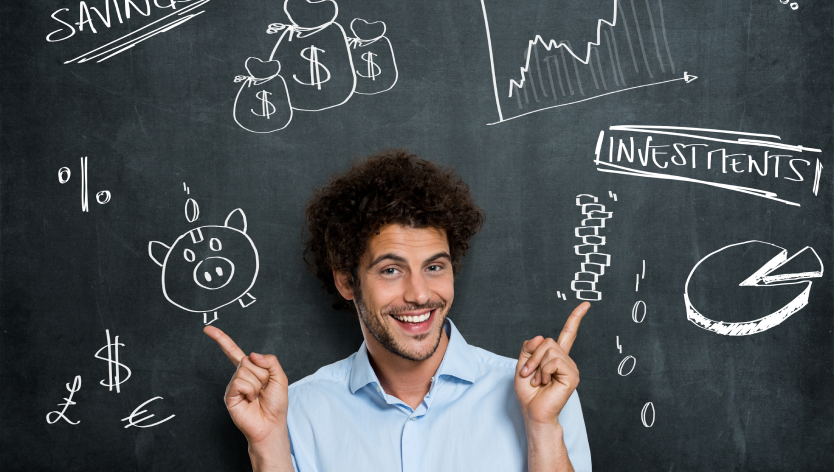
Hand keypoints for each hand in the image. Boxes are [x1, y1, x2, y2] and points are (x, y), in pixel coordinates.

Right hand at [204, 326, 288, 445]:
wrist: (271, 424)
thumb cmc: (276, 403)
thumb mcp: (280, 377)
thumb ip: (270, 360)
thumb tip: (252, 354)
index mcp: (250, 369)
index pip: (233, 351)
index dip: (221, 340)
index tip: (207, 330)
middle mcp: (240, 376)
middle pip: (248, 360)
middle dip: (262, 374)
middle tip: (264, 388)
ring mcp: (234, 385)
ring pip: (245, 371)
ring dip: (257, 384)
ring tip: (257, 396)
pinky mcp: (229, 395)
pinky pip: (239, 382)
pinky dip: (249, 390)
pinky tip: (250, 399)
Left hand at [514, 302, 589, 427]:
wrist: (533, 411)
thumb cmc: (528, 392)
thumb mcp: (523, 364)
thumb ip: (529, 347)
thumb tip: (541, 337)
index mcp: (556, 356)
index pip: (568, 333)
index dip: (576, 318)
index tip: (585, 305)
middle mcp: (566, 360)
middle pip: (547, 340)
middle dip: (533, 356)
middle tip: (530, 374)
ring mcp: (571, 367)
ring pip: (549, 349)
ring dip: (537, 365)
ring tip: (538, 380)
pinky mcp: (572, 375)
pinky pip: (553, 361)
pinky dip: (544, 371)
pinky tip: (545, 382)